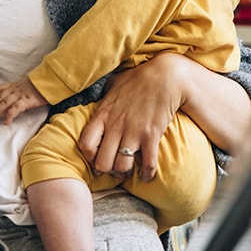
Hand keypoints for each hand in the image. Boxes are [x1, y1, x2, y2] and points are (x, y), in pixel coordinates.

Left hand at [0, 77, 47, 124]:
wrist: (49, 82)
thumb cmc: (40, 86)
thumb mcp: (27, 86)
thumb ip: (18, 91)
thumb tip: (13, 101)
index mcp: (15, 85)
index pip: (0, 88)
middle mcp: (15, 90)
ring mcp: (20, 95)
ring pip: (4, 104)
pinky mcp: (26, 101)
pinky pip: (15, 109)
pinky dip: (9, 116)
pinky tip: (5, 122)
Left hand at [79, 52, 186, 180]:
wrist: (165, 75)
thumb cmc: (138, 78)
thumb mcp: (114, 83)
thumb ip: (102, 93)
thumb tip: (95, 93)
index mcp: (103, 114)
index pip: (85, 144)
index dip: (89, 156)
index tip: (96, 157)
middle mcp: (115, 125)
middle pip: (102, 162)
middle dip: (106, 169)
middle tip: (112, 168)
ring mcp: (133, 132)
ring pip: (121, 167)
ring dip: (124, 172)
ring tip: (128, 170)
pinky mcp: (151, 135)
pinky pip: (147, 164)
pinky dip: (147, 174)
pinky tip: (147, 175)